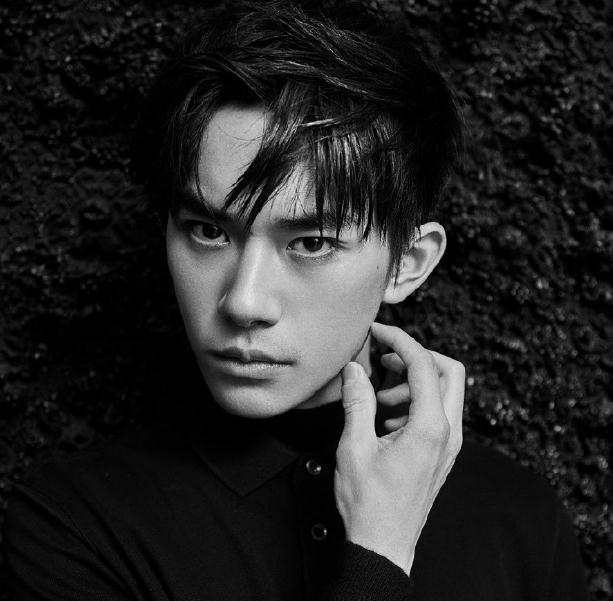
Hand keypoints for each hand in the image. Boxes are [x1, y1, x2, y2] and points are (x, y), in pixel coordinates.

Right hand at [334, 322, 464, 576]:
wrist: (384, 545)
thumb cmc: (368, 502)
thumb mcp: (354, 446)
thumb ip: (357, 401)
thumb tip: (355, 368)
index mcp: (430, 427)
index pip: (424, 365)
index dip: (400, 341)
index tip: (378, 332)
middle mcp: (449, 432)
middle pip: (449, 371)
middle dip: (416, 358)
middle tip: (383, 361)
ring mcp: (449, 444)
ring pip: (445, 391)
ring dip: (414, 382)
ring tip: (379, 396)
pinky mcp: (442, 452)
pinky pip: (438, 412)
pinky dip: (415, 401)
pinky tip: (386, 417)